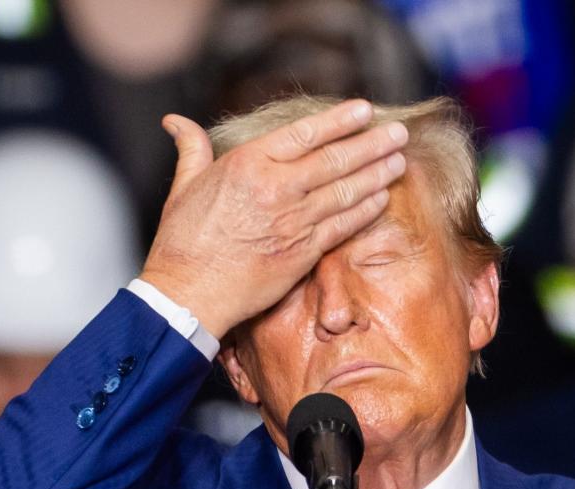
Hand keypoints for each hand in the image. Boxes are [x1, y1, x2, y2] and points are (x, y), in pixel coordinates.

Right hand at [138, 99, 407, 338]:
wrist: (188, 293)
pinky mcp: (303, 252)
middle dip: (372, 144)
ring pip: (346, 192)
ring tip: (399, 160)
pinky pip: (343, 226)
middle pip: (335, 160)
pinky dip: (365, 210)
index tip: (364, 110)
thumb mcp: (184, 186)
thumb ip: (191, 148)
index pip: (305, 134)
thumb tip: (175, 121)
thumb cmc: (182, 242)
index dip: (339, 121)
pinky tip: (382, 198)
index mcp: (248, 163)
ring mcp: (293, 221)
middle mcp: (276, 188)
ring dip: (377, 174)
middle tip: (397, 133)